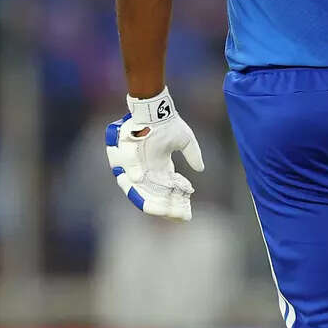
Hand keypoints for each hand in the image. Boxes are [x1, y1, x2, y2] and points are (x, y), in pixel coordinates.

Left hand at [105, 87, 204, 220]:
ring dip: (155, 204)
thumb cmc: (168, 123)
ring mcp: (137, 168)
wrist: (154, 110)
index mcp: (160, 168)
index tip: (187, 213)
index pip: (167, 191)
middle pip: (155, 197)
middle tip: (179, 216)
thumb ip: (193, 155)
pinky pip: (131, 182)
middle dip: (168, 208)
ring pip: (143, 194)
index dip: (177, 203)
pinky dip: (141, 190)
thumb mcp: (186, 141)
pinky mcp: (127, 164)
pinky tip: (159, 203)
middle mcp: (148, 171)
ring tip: (168, 212)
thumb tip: (200, 169)